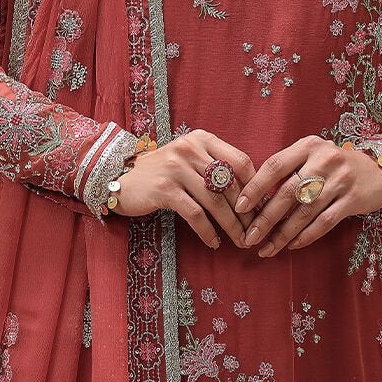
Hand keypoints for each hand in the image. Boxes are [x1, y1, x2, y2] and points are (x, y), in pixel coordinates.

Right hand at [109, 129, 253, 247]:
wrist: (119, 178)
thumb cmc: (161, 173)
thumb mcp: (188, 159)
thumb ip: (214, 167)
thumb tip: (250, 193)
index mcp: (202, 139)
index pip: (241, 161)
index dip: (256, 187)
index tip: (262, 208)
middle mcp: (190, 149)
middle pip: (230, 184)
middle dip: (246, 212)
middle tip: (255, 231)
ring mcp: (176, 168)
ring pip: (215, 201)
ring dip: (231, 225)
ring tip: (240, 240)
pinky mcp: (164, 189)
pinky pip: (195, 214)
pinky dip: (207, 231)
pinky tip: (213, 242)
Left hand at [238, 136, 381, 255]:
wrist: (380, 169)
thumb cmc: (335, 166)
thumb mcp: (312, 156)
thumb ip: (288, 169)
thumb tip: (254, 198)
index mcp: (307, 146)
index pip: (274, 166)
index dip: (255, 188)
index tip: (239, 208)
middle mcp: (324, 160)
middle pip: (287, 193)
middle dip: (265, 219)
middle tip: (250, 238)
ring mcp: (340, 180)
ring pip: (304, 211)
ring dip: (283, 234)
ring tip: (268, 248)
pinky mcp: (353, 199)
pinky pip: (324, 222)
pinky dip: (306, 236)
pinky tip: (292, 245)